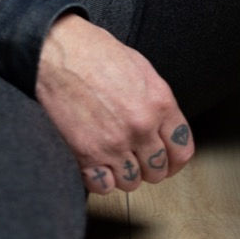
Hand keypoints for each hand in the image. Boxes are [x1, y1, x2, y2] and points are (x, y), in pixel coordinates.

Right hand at [35, 14, 194, 194]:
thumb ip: (155, 102)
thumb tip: (162, 127)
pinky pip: (103, 186)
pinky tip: (96, 163)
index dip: (173, 160)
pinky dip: (100, 179)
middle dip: (147, 167)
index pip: (182, 151)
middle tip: (134, 157)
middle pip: (157, 171)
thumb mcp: (140, 68)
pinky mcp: (86, 153)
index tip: (165, 161)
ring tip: (112, 157)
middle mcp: (141, 126)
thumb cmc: (94, 53)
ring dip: (123, 173)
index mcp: (159, 102)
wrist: (57, 52)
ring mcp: (114, 142)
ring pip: (131, 182)